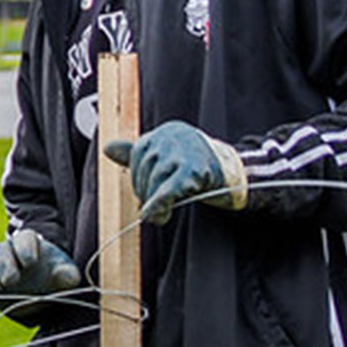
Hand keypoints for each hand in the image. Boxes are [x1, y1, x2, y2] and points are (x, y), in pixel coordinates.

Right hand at [0, 228, 81, 321]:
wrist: (37, 283)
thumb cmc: (51, 273)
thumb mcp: (64, 272)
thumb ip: (67, 275)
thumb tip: (69, 279)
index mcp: (27, 243)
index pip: (23, 240)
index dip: (25, 249)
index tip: (31, 263)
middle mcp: (6, 251)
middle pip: (0, 253)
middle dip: (4, 266)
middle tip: (11, 280)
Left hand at [103, 120, 246, 224]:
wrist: (239, 176)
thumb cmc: (201, 166)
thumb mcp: (168, 156)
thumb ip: (137, 152)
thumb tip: (107, 148)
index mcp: (167, 131)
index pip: (139, 153)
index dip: (139, 176)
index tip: (146, 192)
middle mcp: (174, 137)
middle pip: (145, 166)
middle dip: (145, 190)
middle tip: (154, 207)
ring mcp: (184, 153)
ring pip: (154, 180)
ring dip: (153, 202)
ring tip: (160, 214)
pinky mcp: (194, 172)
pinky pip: (167, 190)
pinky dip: (158, 204)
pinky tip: (154, 215)